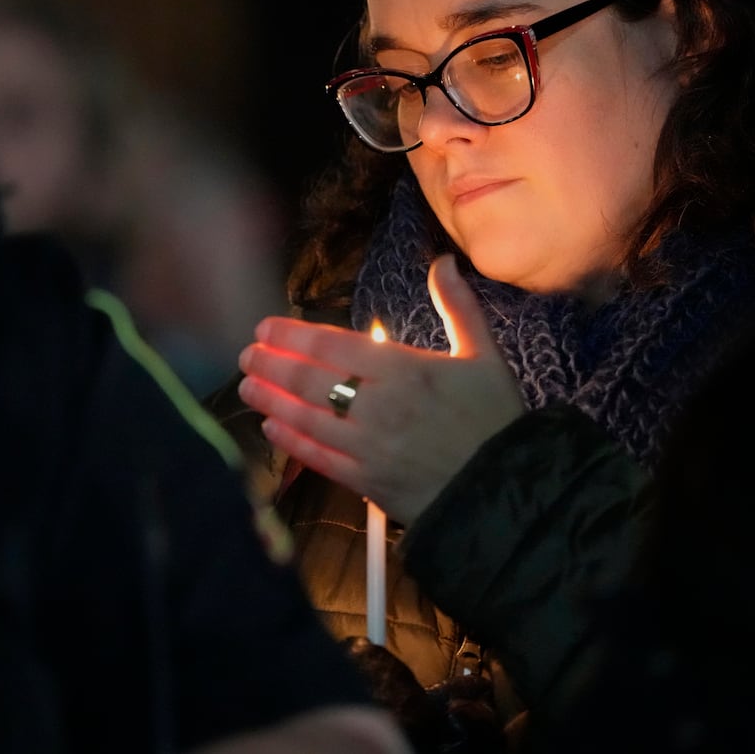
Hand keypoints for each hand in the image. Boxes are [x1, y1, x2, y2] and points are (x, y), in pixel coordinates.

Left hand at [237, 254, 524, 523]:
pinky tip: (270, 428)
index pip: (333, 344)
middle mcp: (378, 405)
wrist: (507, 491)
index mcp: (404, 370)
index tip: (265, 327)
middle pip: (310, 379)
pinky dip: (290, 442)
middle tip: (246, 354)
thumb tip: (443, 262)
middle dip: (272, 364)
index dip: (292, 334)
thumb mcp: (484, 356)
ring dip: (271, 400)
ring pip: (306, 418)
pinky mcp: (366, 482)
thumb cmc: (495, 420)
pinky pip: (318, 458)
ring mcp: (368, 446)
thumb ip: (458, 307)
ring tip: (246, 385)